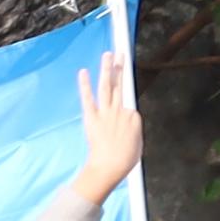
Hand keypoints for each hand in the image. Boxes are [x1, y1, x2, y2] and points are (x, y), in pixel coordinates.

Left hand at [71, 34, 143, 201]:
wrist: (109, 167)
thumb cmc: (124, 160)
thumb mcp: (136, 143)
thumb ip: (132, 127)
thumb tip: (126, 119)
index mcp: (133, 116)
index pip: (129, 102)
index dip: (126, 100)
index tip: (124, 95)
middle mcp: (120, 110)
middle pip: (119, 85)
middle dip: (119, 68)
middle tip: (120, 53)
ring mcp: (105, 112)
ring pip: (107, 86)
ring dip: (107, 69)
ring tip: (107, 55)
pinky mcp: (92, 117)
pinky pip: (88, 98)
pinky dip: (85, 85)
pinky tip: (83, 72)